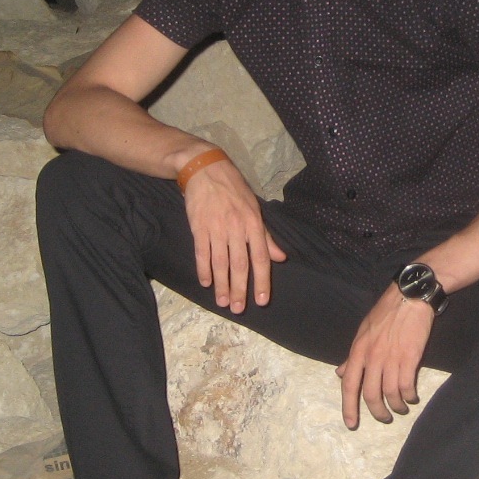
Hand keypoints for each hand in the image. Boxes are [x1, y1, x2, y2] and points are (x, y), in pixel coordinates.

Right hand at [181, 156, 285, 312]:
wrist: (206, 170)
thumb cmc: (234, 190)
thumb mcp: (255, 209)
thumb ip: (265, 236)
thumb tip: (280, 258)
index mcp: (253, 224)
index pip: (260, 258)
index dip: (261, 281)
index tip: (262, 300)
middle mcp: (236, 228)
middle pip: (239, 264)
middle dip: (239, 289)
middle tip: (238, 309)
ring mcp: (216, 228)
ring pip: (220, 262)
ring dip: (221, 284)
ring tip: (222, 302)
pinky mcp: (198, 227)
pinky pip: (201, 252)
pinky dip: (203, 269)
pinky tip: (206, 282)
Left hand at [336, 285, 434, 428]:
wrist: (410, 297)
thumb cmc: (386, 313)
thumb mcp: (363, 332)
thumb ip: (352, 356)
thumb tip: (340, 373)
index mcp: (358, 350)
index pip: (348, 384)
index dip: (348, 407)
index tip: (351, 423)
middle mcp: (372, 356)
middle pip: (370, 394)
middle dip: (377, 412)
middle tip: (384, 418)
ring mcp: (391, 357)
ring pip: (390, 393)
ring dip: (396, 406)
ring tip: (401, 408)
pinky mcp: (410, 357)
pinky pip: (406, 385)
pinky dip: (409, 395)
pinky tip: (412, 397)